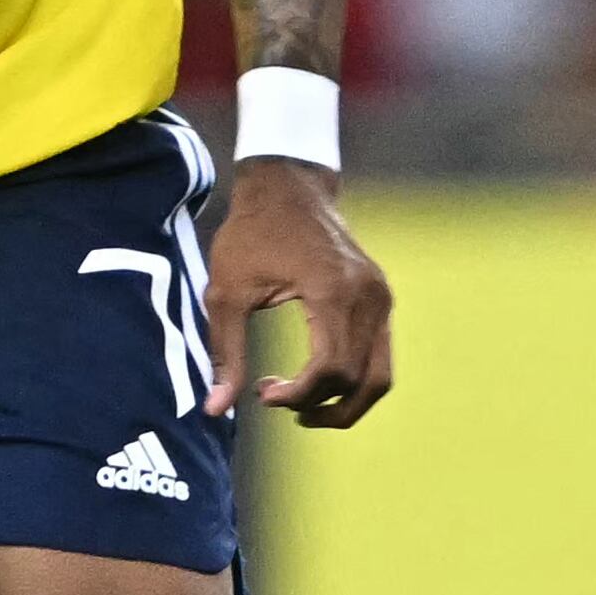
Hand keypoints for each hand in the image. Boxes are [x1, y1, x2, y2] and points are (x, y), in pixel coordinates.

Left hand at [202, 156, 391, 427]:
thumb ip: (226, 354)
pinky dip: (353, 380)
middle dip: (317, 404)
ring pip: (378, 377)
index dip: (298, 396)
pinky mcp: (381, 298)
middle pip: (357, 381)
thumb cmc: (250, 233)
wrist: (288, 185)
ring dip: (344, 404)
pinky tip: (316, 380)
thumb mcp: (226, 293)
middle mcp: (368, 297)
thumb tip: (214, 410)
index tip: (263, 394)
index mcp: (333, 292)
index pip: (331, 371)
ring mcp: (381, 297)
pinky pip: (379, 356)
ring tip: (303, 408)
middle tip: (274, 397)